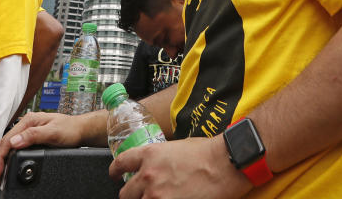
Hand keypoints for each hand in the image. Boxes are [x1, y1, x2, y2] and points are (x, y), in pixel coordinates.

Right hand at [0, 112, 88, 188]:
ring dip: (0, 162)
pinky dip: (7, 159)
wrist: (81, 130)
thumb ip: (34, 135)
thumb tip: (14, 142)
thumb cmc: (70, 129)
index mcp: (28, 121)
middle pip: (3, 144)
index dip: (0, 159)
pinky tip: (6, 167)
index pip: (7, 140)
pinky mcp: (29, 138)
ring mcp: (27, 131)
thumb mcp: (53, 132)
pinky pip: (13, 148)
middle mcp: (25, 125)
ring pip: (6, 146)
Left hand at [109, 136, 250, 198]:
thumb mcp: (178, 147)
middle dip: (131, 196)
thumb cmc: (209, 153)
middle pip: (125, 194)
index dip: (114, 172)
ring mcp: (157, 195)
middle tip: (141, 196)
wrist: (226, 163)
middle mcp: (148, 175)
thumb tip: (158, 168)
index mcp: (150, 155)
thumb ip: (161, 159)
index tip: (115, 176)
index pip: (120, 164)